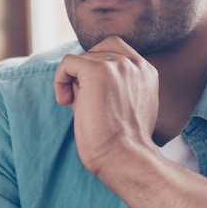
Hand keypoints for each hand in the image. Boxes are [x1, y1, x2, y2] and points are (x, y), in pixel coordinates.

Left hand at [54, 37, 158, 177]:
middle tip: (83, 100)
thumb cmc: (121, 142)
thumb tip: (78, 76)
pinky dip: (59, 79)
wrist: (124, 157)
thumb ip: (113, 85)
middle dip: (86, 72)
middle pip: (98, 51)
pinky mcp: (98, 70)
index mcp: (146, 72)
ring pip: (82, 58)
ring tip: (78, 107)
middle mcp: (135, 64)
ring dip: (74, 81)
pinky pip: (67, 62)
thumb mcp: (125, 106)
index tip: (93, 94)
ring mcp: (118, 65)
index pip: (116, 50)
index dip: (98, 66)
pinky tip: (64, 101)